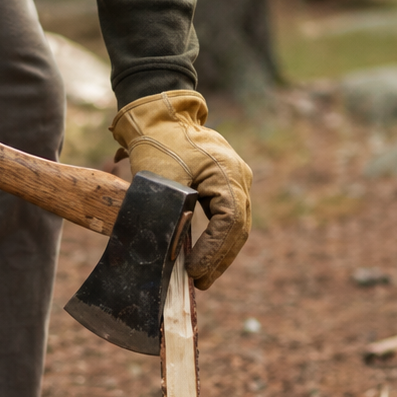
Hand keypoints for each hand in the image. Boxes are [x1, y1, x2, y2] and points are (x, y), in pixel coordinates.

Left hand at [110, 91, 251, 289]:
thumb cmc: (158, 141)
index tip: (194, 271)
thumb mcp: (159, 179)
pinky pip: (228, 216)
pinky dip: (218, 238)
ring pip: (236, 225)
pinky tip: (204, 256)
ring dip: (221, 252)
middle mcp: (239, 177)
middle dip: (219, 259)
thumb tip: (171, 252)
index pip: (229, 223)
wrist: (160, 113)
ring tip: (202, 277)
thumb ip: (169, 214)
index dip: (214, 251)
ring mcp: (237, 179)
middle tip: (199, 283)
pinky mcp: (226, 183)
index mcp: (226, 174)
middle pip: (239, 229)